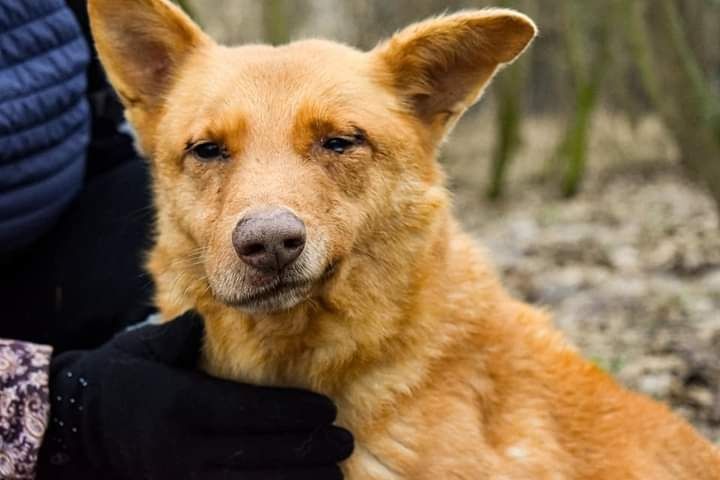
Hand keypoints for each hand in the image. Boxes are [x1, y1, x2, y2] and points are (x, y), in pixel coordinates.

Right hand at [38, 311, 352, 478]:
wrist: (76, 423)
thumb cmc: (123, 375)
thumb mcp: (151, 345)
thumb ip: (188, 334)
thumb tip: (216, 320)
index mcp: (181, 405)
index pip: (250, 412)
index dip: (293, 414)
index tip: (327, 411)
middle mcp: (184, 447)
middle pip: (258, 453)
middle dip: (306, 450)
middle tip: (343, 443)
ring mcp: (181, 476)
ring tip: (333, 473)